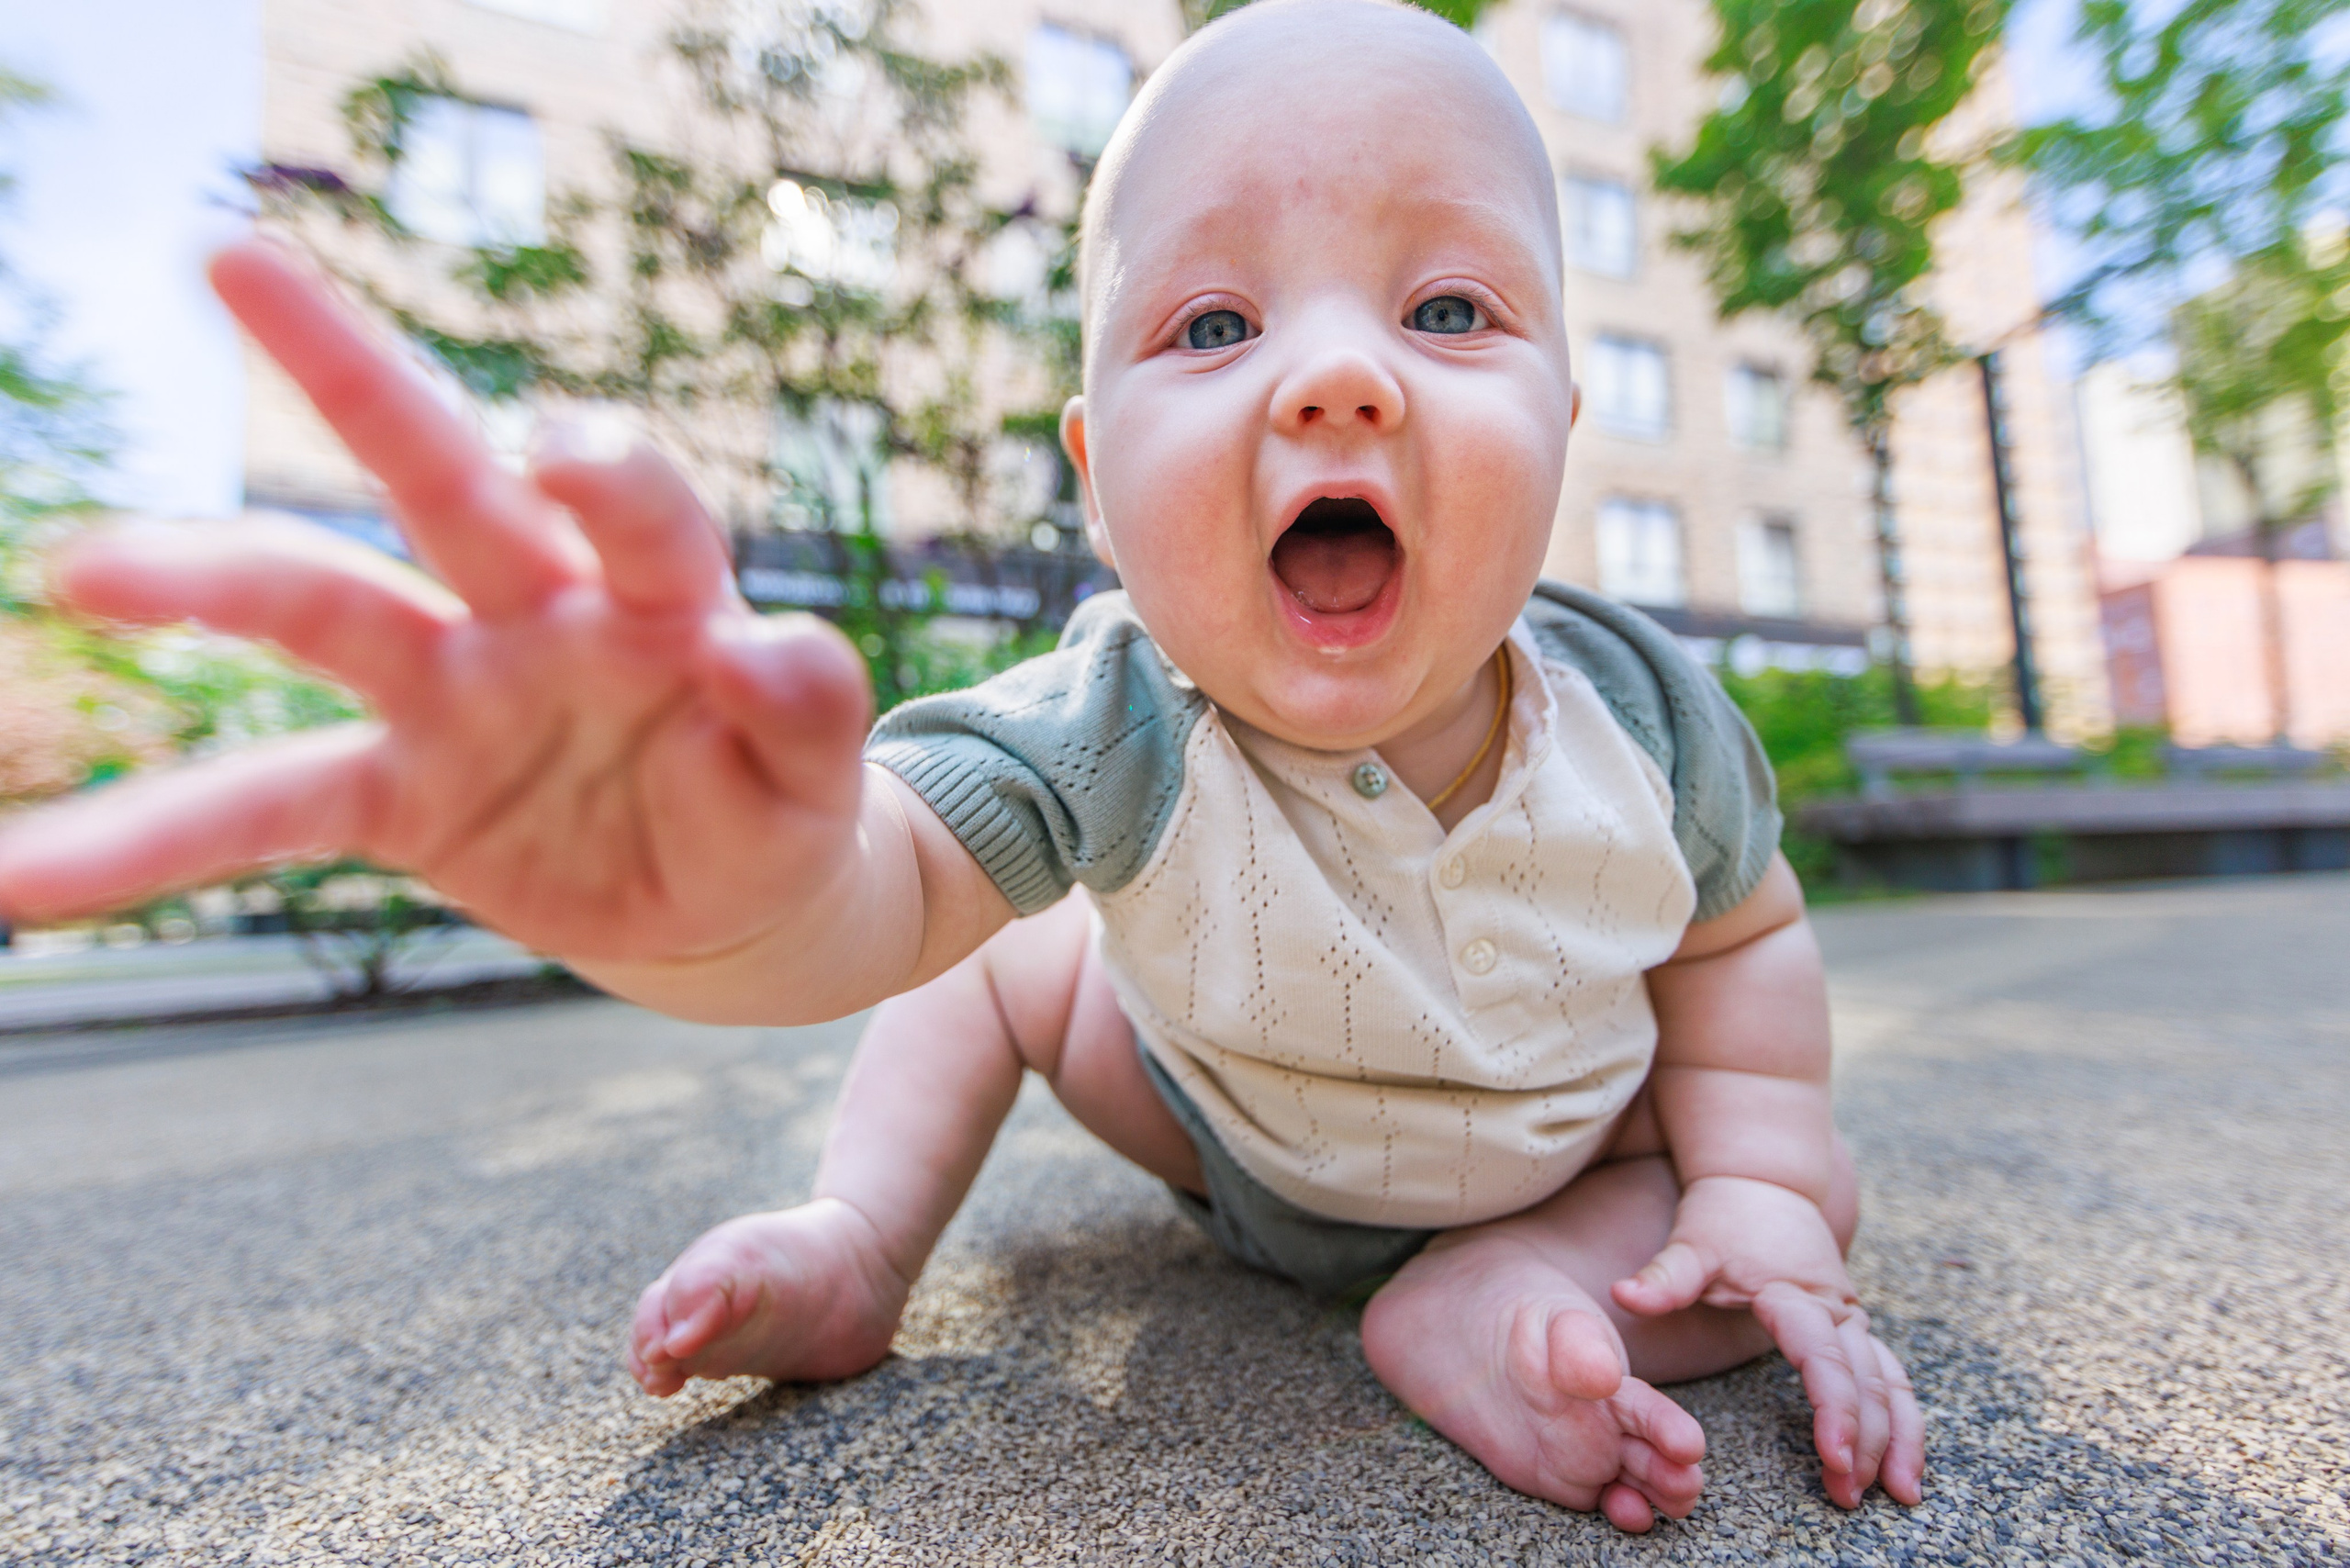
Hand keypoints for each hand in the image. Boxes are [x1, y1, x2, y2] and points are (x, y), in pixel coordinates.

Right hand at [0, 241, 873, 974]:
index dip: (603, 469)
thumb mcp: (821, 780)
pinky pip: (265, 806)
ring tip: (88, 566)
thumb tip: (763, 647)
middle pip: (442, 474)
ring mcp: (457, 692)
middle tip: (233, 259)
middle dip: (351, 369)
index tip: (556, 449)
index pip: (636, 510)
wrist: (725, 898)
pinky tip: (31, 871)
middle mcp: (541, 611)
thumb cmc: (774, 807)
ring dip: (213, 577)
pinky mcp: (399, 793)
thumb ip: (810, 712)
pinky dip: (151, 838)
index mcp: (663, 597)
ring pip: (326, 608)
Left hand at [1612, 1175, 1922, 1508]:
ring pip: (1892, 1381)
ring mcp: (1851, 1319)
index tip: (1833, 1455)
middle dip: (1868, 1441)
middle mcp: (1837, 1310)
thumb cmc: (1723, 1217)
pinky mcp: (1853, 1328)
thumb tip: (1623, 1295)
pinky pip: (1889, 1376)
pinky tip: (1904, 1464)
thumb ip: (1664, 1276)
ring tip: (1902, 1494)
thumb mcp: (1692, 1244)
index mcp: (1798, 1295)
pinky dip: (1902, 1418)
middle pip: (1868, 1380)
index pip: (1825, 1359)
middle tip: (1851, 1494)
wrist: (1761, 1179)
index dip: (1835, 1408)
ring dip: (1900, 1437)